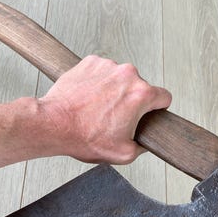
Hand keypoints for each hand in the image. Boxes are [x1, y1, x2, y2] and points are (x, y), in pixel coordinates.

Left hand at [36, 55, 171, 163]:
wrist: (54, 123)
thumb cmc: (84, 136)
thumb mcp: (123, 154)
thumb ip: (143, 146)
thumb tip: (145, 142)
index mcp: (140, 94)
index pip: (164, 97)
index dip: (158, 108)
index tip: (150, 113)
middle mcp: (127, 74)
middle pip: (140, 87)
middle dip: (131, 101)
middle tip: (115, 118)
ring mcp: (108, 66)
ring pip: (120, 79)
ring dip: (114, 91)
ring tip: (97, 109)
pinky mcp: (90, 62)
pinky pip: (102, 72)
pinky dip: (98, 83)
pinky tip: (88, 98)